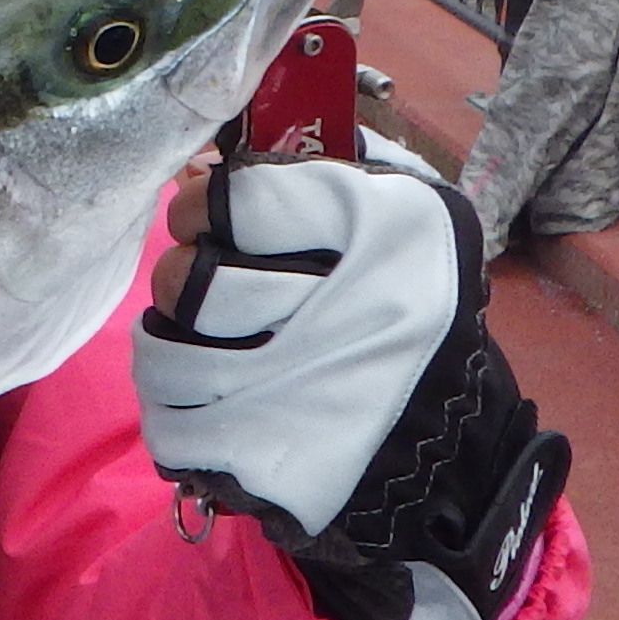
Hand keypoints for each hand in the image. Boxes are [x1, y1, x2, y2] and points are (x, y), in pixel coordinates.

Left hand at [136, 156, 567, 619]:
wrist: (453, 453)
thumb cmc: (420, 317)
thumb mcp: (412, 217)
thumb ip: (333, 166)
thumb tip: (220, 153)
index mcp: (382, 234)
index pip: (239, 199)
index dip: (206, 202)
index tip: (210, 213)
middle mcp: (339, 313)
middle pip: (193, 278)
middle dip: (184, 274)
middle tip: (204, 282)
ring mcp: (294, 397)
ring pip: (165, 351)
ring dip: (172, 343)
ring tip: (200, 342)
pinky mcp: (263, 465)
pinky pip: (169, 424)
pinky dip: (175, 409)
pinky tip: (204, 398)